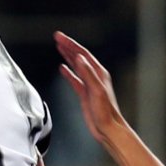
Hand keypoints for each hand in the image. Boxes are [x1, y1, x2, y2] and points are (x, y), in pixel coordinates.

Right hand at [54, 31, 125, 147]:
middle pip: (79, 56)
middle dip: (68, 46)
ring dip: (67, 56)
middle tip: (57, 37)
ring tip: (59, 47)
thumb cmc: (105, 112)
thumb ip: (88, 74)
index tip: (59, 37)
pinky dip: (68, 72)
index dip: (70, 44)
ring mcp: (89, 84)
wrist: (108, 128)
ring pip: (76, 66)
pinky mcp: (85, 93)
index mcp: (99, 73)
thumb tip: (79, 58)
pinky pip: (74, 79)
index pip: (82, 54)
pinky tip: (62, 69)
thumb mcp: (96, 91)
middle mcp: (95, 76)